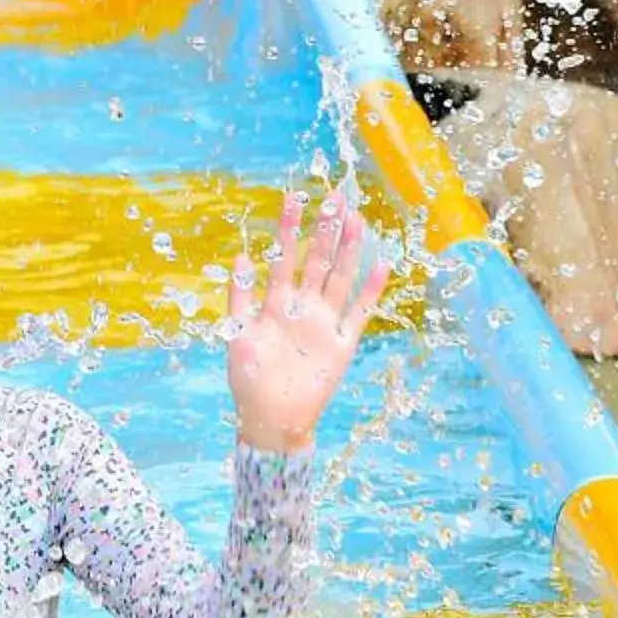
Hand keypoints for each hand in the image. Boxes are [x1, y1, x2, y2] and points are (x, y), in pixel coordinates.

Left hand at [227, 188, 387, 453]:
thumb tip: (240, 256)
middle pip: (317, 262)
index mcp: (275, 303)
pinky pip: (359, 313)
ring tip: (357, 221)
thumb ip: (239, 298)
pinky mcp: (341, 344)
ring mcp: (323, 323)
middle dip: (325, 231)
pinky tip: (381, 265)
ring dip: (348, 252)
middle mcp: (302, 308)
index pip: (284, 258)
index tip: (294, 198)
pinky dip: (370, 291)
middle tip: (335, 198)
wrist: (270, 419)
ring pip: (340, 280)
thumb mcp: (236, 334)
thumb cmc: (248, 380)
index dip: (289, 229)